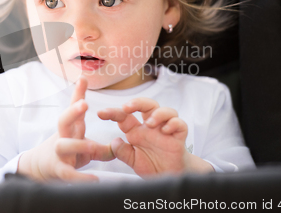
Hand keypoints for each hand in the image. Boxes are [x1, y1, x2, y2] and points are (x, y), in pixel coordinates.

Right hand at [18, 77, 113, 181]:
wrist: (40, 169)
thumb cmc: (67, 154)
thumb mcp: (84, 148)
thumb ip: (102, 148)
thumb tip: (119, 146)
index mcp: (71, 128)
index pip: (74, 108)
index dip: (78, 93)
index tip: (83, 78)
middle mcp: (63, 137)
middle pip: (63, 120)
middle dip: (73, 112)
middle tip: (83, 104)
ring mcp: (58, 153)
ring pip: (64, 145)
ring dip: (77, 144)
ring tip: (92, 145)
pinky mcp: (58, 170)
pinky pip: (68, 173)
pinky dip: (81, 177)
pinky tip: (94, 180)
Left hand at [98, 98, 212, 177]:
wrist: (170, 177)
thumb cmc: (151, 165)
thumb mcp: (133, 161)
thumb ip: (123, 152)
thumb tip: (114, 142)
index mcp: (137, 131)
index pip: (125, 116)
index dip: (112, 113)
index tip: (100, 113)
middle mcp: (151, 127)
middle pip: (147, 105)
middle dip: (137, 102)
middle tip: (127, 107)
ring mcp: (166, 130)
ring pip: (166, 110)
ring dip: (157, 113)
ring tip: (149, 123)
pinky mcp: (179, 136)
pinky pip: (180, 124)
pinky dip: (173, 124)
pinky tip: (166, 131)